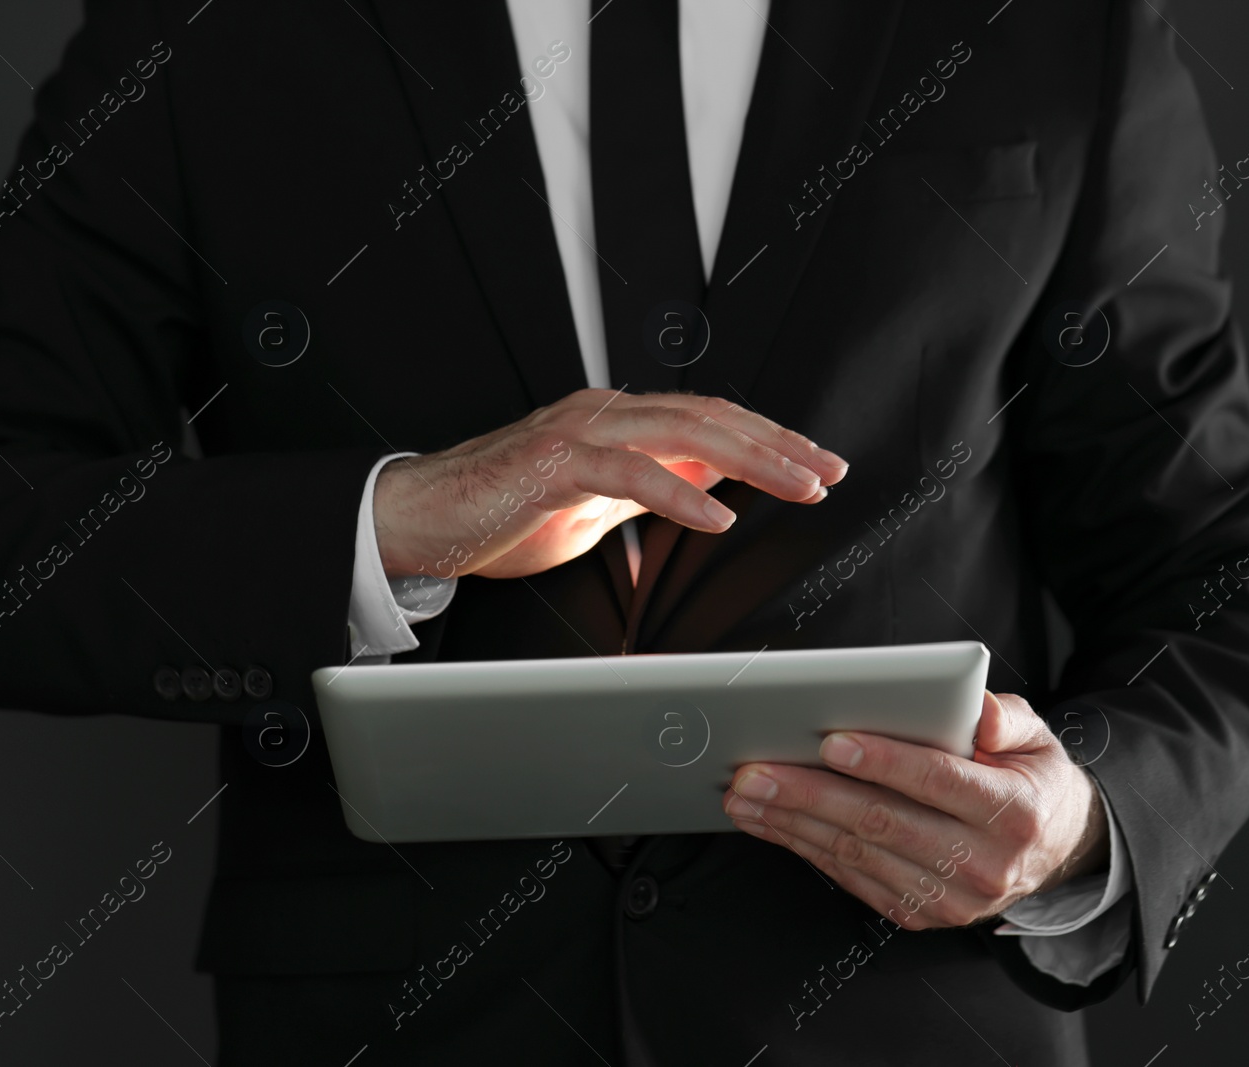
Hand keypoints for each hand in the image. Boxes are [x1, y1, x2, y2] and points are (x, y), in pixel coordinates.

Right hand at [373, 389, 848, 580]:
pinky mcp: (551, 462)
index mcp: (616, 423)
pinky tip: (716, 518)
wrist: (421, 519)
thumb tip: (708, 487)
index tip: (816, 466)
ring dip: (748, 461)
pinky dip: (677, 495)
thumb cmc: (499, 511)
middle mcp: (603, 414)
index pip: (709, 421)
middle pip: (710, 418)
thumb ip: (648, 489)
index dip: (769, 441)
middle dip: (777, 445)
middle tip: (827, 472)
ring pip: (681, 432)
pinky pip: (626, 474)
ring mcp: (577, 432)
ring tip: (795, 487)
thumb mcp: (594, 505)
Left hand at [721, 691, 1108, 928]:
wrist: (1052, 852)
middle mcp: (983, 864)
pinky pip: (851, 878)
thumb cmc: (1029, 780)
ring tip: (743, 795)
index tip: (829, 742)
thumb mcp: (1037, 739)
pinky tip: (770, 823)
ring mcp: (949, 898)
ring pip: (856, 854)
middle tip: (754, 771)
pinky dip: (804, 848)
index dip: (882, 762)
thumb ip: (1006, 718)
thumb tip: (977, 710)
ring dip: (791, 824)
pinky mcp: (919, 915)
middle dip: (809, 794)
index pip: (937, 781)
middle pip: (881, 822)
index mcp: (1013, 813)